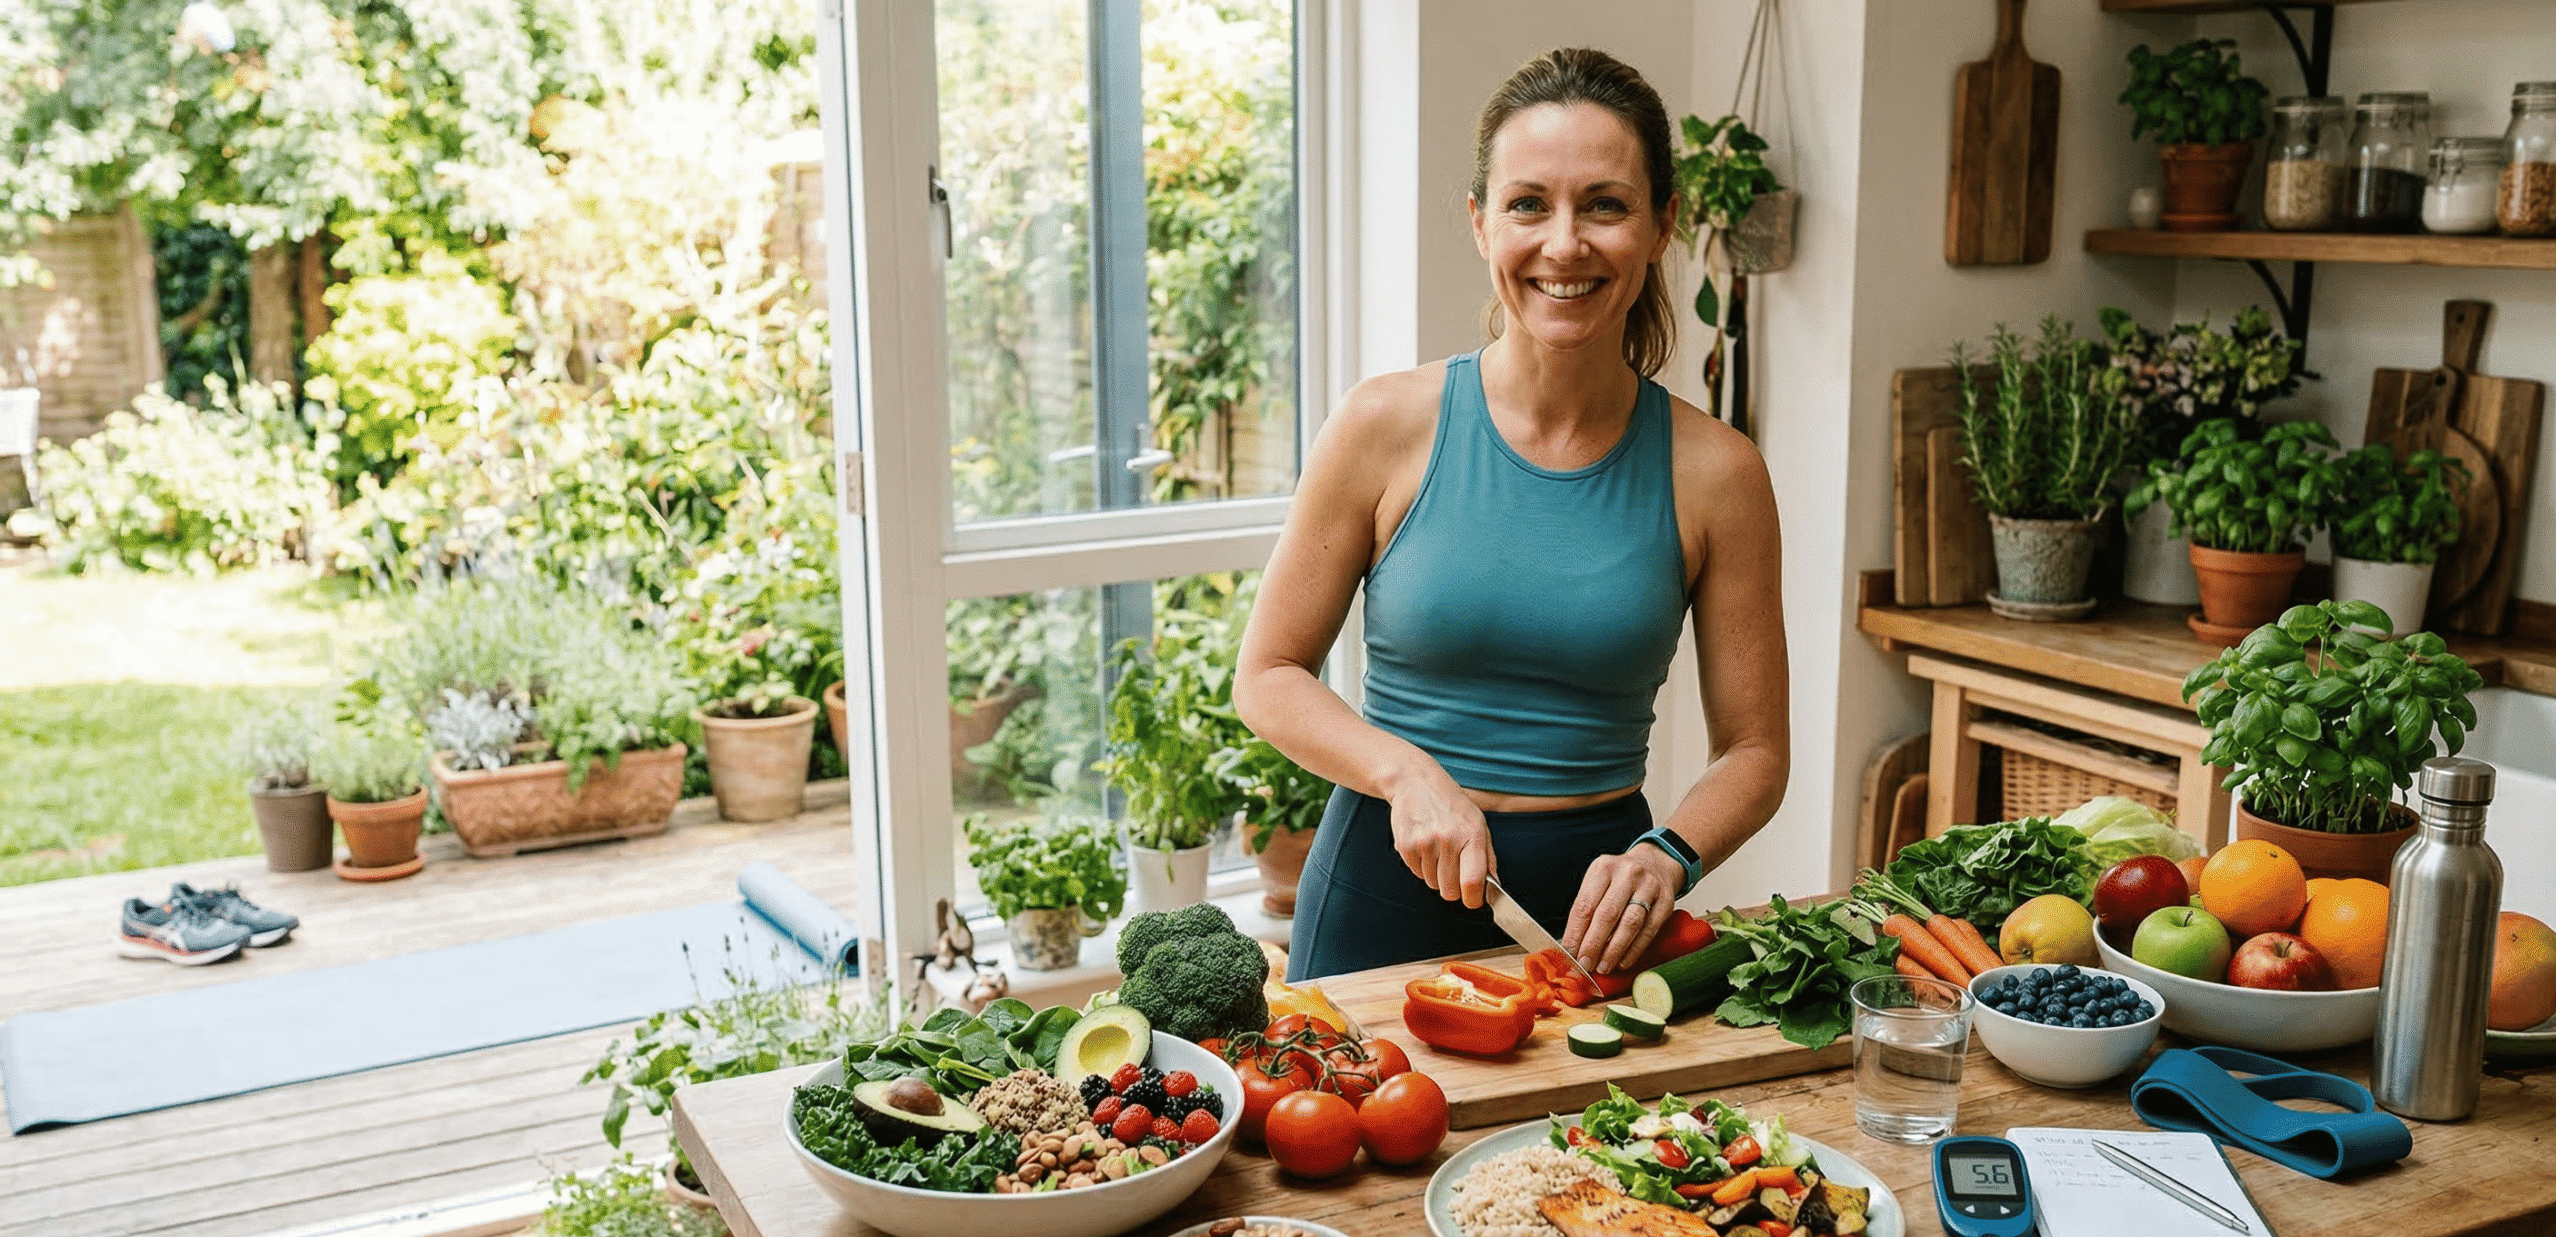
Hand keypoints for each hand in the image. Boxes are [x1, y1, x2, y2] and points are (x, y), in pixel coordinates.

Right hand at [1385, 774, 1494, 907]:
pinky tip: (1424, 845)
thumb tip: (1494, 885)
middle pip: (1450, 891)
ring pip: (1432, 884)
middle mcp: (1448, 839)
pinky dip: (1421, 866)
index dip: (1472, 899)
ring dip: (1435, 874)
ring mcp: (1425, 842)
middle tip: (1452, 868)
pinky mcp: (1405, 845)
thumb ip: (1488, 857)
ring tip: (1437, 849)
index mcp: (1472, 834)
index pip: (1471, 882)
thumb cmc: (1451, 804)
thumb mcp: (1478, 823)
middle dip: (1452, 887)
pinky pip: (1416, 874)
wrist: (1416, 782)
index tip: (1472, 900)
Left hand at [1562, 843, 1683, 973]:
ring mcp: (1649, 887)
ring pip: (1630, 923)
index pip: (1585, 905)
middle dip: (1594, 944)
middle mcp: (1627, 874)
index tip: (1569, 953)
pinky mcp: (1666, 902)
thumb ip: (1587, 909)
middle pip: (1607, 914)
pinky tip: (1623, 961)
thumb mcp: (1599, 882)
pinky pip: (1649, 930)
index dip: (1575, 933)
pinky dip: (1634, 949)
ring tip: (1603, 966)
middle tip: (1585, 964)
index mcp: (1603, 868)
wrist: (1654, 864)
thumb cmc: (1619, 879)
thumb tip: (1573, 945)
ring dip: (1614, 950)